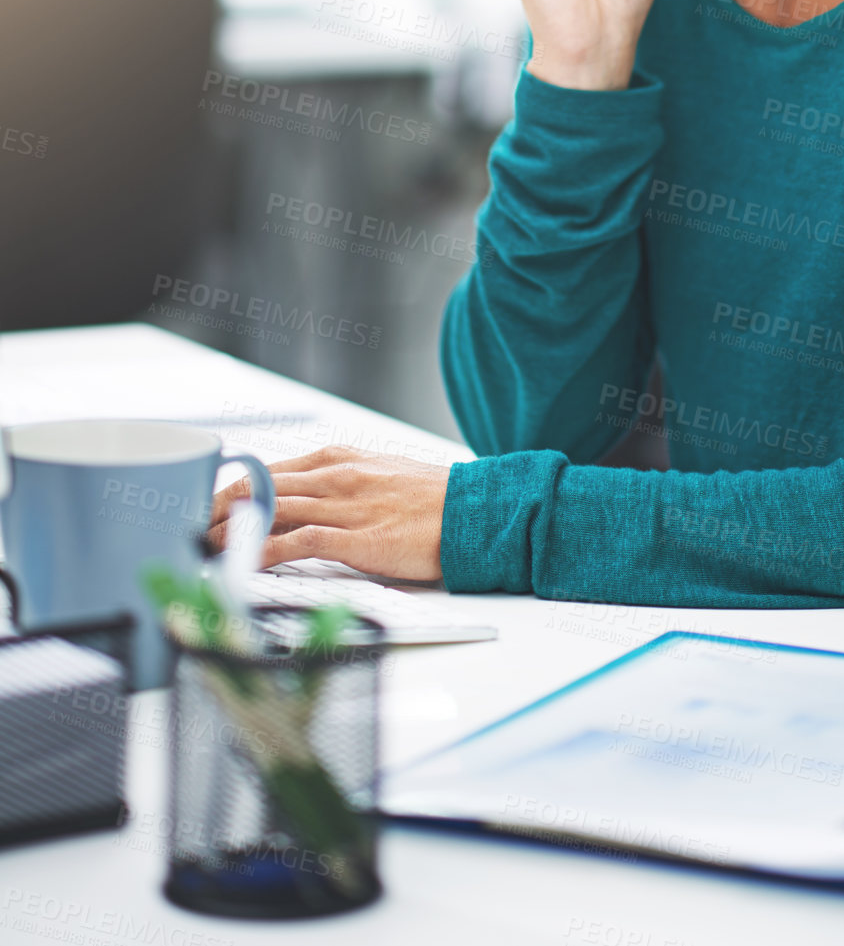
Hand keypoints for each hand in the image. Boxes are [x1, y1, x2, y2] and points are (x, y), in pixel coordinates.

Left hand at [206, 445, 452, 581]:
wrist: (476, 511)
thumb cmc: (434, 501)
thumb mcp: (380, 479)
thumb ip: (342, 488)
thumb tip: (307, 509)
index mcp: (341, 458)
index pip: (271, 470)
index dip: (234, 488)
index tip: (207, 504)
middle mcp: (336, 476)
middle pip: (261, 487)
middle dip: (219, 508)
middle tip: (188, 526)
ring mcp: (345, 505)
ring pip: (270, 512)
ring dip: (230, 531)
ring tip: (200, 547)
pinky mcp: (356, 538)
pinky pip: (297, 543)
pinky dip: (263, 552)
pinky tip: (241, 563)